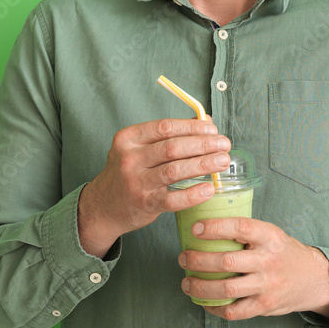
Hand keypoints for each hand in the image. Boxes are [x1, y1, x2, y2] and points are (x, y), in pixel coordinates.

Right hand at [78, 118, 230, 257]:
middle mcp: (129, 159)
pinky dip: (193, 194)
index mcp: (129, 138)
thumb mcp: (140, 148)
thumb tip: (207, 122)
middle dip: (203, 144)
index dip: (192, 127)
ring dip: (203, 164)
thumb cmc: (130, 171)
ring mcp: (136, 182)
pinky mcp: (144, 204)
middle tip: (224, 145)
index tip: (213, 130)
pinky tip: (209, 188)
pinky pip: (173, 199)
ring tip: (222, 161)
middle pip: (172, 147)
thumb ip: (170, 134)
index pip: (165, 127)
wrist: (104, 205)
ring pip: (174, 170)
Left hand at [178, 217, 328, 320]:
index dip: (215, 227)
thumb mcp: (270, 234)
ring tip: (186, 282)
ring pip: (226, 289)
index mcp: (270, 236)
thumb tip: (205, 226)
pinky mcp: (264, 306)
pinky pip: (234, 312)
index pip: (240, 227)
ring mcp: (267, 286)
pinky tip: (203, 301)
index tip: (195, 229)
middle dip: (198, 260)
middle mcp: (269, 261)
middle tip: (183, 257)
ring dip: (200, 286)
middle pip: (227, 262)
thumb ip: (245, 232)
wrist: (312, 278)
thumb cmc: (282, 252)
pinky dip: (214, 308)